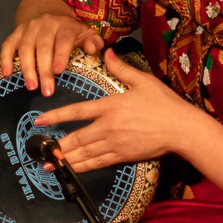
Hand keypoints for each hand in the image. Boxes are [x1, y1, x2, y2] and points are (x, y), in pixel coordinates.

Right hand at [0, 6, 104, 95]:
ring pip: (25, 47)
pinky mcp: (16, 32)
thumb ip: (94, 42)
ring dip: (27, 68)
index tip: (59, 71)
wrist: (51, 17)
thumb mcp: (87, 34)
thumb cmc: (72, 33)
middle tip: (46, 91)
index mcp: (65, 24)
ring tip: (31, 87)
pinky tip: (7, 73)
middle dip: (44, 69)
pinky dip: (5, 59)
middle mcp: (45, 23)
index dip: (60, 54)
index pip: (63, 39)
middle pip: (43, 46)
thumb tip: (92, 50)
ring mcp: (28, 27)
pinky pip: (8, 45)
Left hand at [33, 49, 200, 173]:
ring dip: (65, 160)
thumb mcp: (143, 81)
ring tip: (49, 164)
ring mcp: (115, 144)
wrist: (182, 128)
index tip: (40, 120)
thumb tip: (107, 51)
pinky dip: (83, 168)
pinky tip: (71, 170)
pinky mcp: (123, 156)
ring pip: (84, 154)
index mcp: (110, 106)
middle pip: (76, 138)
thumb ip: (121, 68)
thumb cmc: (164, 103)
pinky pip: (98, 163)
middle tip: (40, 151)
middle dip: (56, 146)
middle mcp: (109, 127)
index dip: (56, 116)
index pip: (77, 111)